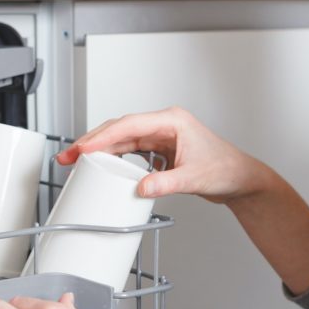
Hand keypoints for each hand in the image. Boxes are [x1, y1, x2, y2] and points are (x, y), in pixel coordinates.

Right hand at [56, 106, 275, 203]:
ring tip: (76, 161)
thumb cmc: (225, 169)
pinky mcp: (160, 150)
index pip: (129, 125)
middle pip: (120, 130)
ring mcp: (161, 137)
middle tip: (69, 155)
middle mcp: (164, 125)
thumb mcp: (194, 178)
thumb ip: (166, 183)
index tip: (83, 147)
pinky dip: (114, 159)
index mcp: (172, 121)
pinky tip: (101, 167)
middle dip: (92, 142)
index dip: (103, 136)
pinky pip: (131, 152)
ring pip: (122, 140)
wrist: (239, 179)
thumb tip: (141, 187)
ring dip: (100, 150)